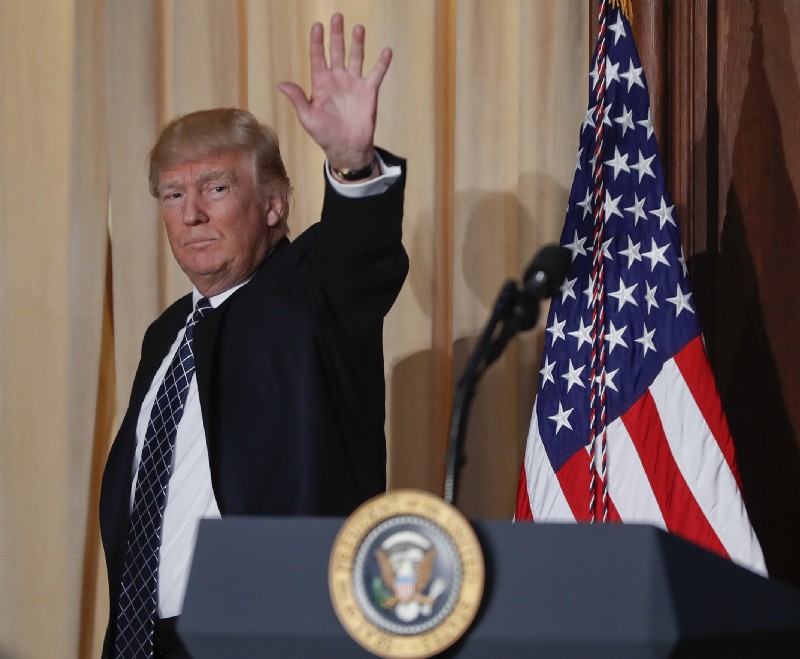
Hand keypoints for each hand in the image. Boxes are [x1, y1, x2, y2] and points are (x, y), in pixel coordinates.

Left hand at [278, 13, 391, 171]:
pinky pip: (377, 74)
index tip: (317, 26)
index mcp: (321, 84)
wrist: (347, 148)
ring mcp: (354, 84)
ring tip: (358, 28)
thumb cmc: (325, 135)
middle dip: (336, 35)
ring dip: (357, 43)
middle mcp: (337, 79)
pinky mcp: (369, 92)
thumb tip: (281, 84)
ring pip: (356, 58)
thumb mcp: (308, 118)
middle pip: (337, 51)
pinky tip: (386, 51)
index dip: (317, 41)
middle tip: (337, 17)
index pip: (317, 57)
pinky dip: (382, 63)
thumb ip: (298, 99)